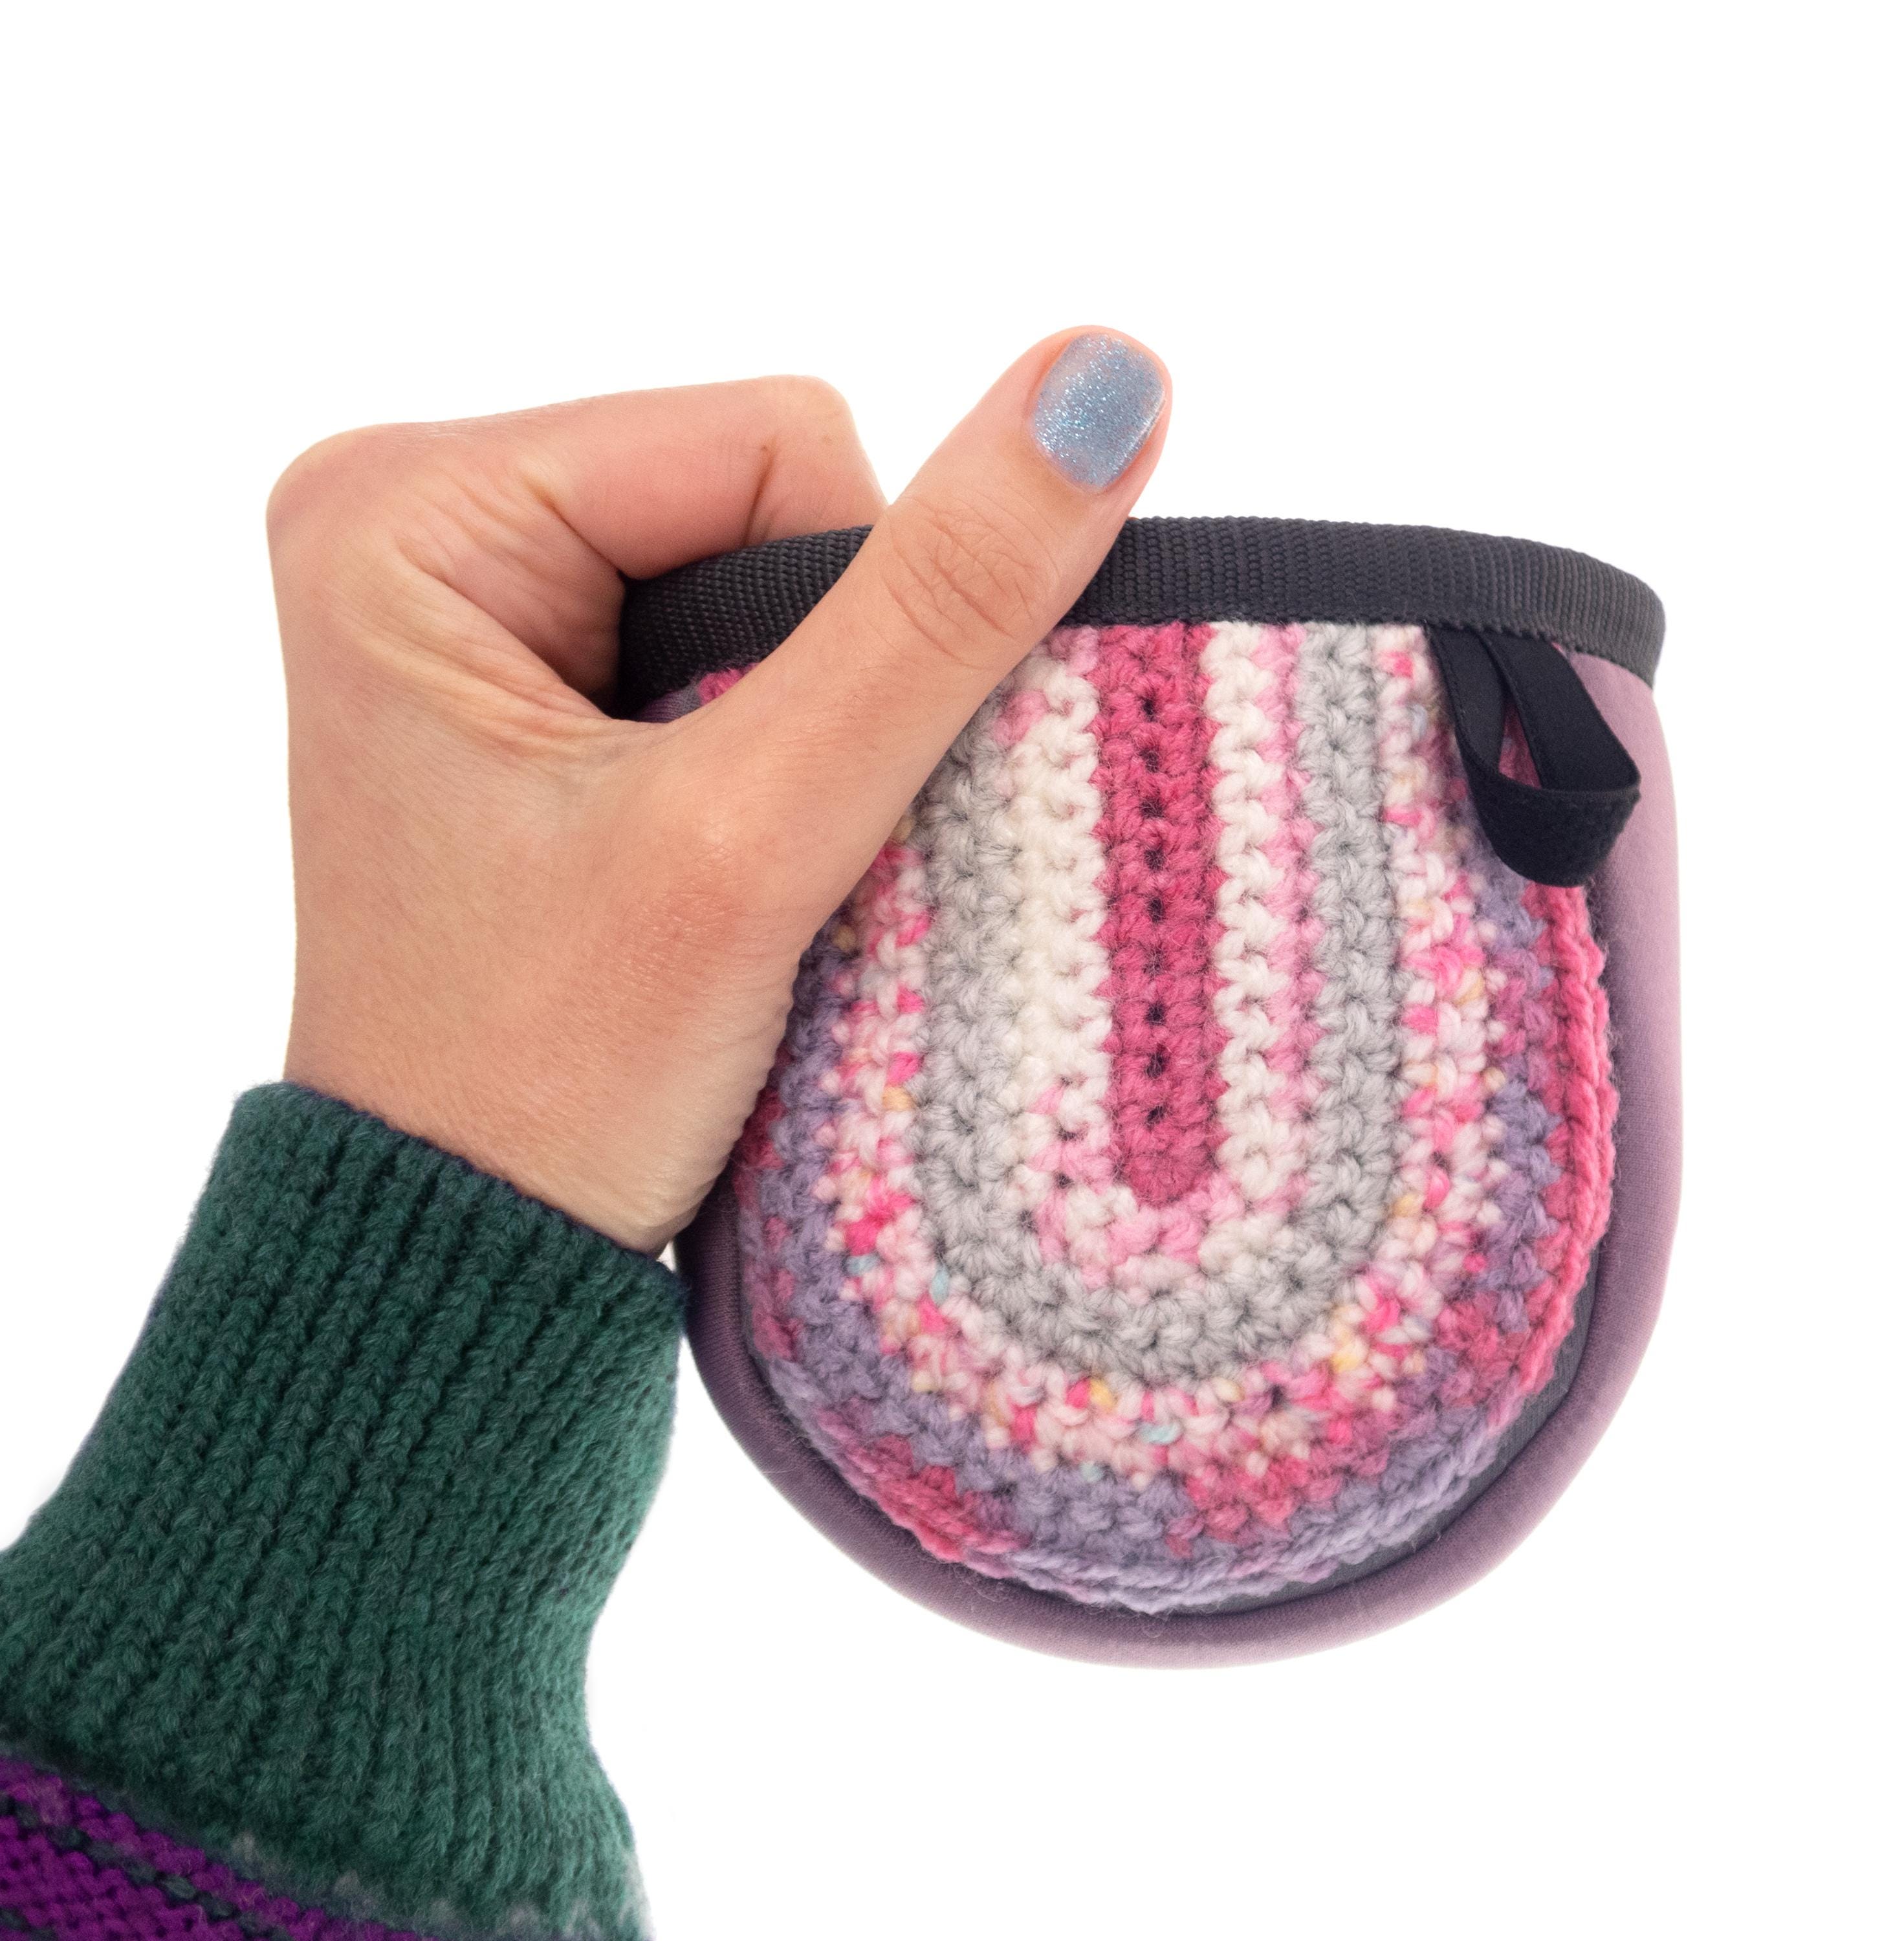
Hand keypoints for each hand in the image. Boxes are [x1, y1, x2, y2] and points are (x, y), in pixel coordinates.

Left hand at [270, 330, 1169, 1250]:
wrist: (466, 1254)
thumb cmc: (544, 1071)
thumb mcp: (750, 834)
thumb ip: (932, 612)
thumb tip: (1107, 382)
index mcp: (407, 508)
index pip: (775, 435)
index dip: (858, 616)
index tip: (785, 797)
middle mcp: (418, 526)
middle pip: (765, 499)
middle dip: (822, 676)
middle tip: (754, 844)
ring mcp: (470, 609)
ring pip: (765, 580)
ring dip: (807, 723)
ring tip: (735, 863)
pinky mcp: (527, 690)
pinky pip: (722, 649)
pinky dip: (774, 751)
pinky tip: (728, 854)